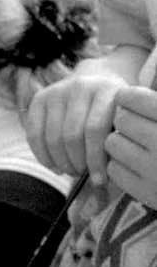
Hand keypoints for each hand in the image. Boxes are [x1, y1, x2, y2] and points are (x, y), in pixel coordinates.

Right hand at [23, 67, 129, 182]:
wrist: (97, 79)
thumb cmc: (113, 110)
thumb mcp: (121, 121)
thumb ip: (113, 146)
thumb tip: (96, 189)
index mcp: (107, 90)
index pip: (95, 130)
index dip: (95, 160)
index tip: (99, 181)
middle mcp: (80, 86)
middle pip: (71, 135)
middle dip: (76, 162)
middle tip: (82, 174)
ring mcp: (56, 91)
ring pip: (52, 138)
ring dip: (60, 162)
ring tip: (71, 170)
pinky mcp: (39, 98)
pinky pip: (34, 135)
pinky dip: (42, 156)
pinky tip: (54, 166)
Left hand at [103, 85, 156, 207]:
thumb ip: (154, 102)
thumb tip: (141, 74)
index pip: (135, 98)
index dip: (128, 97)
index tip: (128, 99)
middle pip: (121, 119)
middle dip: (127, 121)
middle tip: (138, 127)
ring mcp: (154, 169)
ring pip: (112, 143)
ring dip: (121, 143)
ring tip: (138, 146)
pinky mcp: (145, 192)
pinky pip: (114, 169)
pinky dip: (121, 166)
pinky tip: (137, 166)